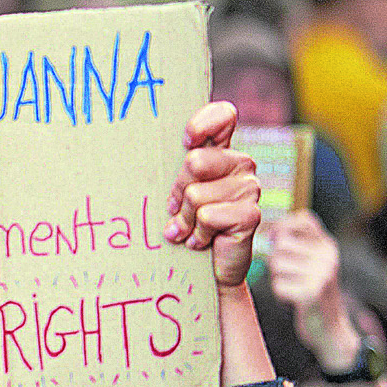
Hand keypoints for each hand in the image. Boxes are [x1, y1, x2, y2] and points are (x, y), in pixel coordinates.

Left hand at [162, 101, 259, 287]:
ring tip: (187, 230)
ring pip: (196, 194)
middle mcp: (240, 164)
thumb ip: (170, 169)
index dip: (203, 124)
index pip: (223, 115)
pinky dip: (197, 234)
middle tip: (176, 210)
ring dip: (184, 219)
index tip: (185, 143)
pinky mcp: (250, 215)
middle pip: (195, 161)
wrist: (204, 271)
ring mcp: (249, 189)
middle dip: (178, 191)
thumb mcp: (172, 192)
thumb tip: (135, 147)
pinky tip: (201, 241)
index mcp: (221, 151)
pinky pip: (208, 216)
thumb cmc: (181, 226)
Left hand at [268, 210, 356, 369]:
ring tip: (295, 286)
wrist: (330, 329)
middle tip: (289, 275)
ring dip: (278, 278)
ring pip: (276, 264)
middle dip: (275, 259)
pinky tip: (295, 299)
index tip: (274, 238)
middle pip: (281, 243)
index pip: (302, 219)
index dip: (282, 226)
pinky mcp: (312, 293)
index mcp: (328, 245)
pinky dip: (281, 293)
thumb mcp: (311, 263)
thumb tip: (263, 232)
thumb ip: (293, 244)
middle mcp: (328, 256)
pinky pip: (278, 285)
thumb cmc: (311, 292)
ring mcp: (322, 274)